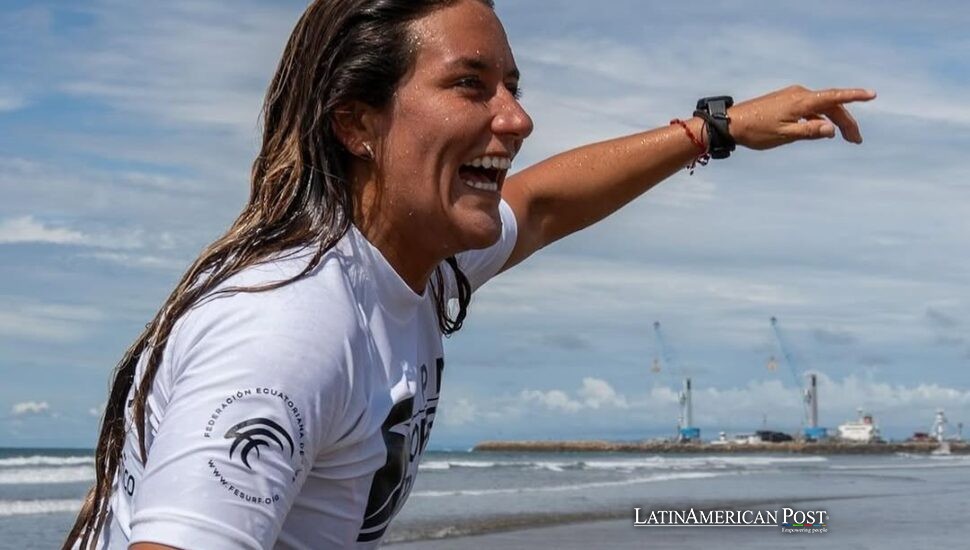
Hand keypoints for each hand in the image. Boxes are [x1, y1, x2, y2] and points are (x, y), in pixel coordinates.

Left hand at [727, 85, 876, 149]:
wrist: (730, 123)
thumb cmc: (756, 131)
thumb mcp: (784, 135)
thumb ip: (809, 131)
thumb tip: (832, 128)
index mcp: (801, 102)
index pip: (834, 97)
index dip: (854, 96)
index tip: (872, 95)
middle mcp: (799, 95)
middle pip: (831, 105)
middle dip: (846, 121)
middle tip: (856, 140)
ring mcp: (792, 97)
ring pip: (821, 107)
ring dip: (834, 120)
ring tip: (845, 138)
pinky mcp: (786, 101)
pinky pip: (810, 108)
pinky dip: (820, 117)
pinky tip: (823, 128)